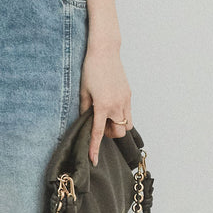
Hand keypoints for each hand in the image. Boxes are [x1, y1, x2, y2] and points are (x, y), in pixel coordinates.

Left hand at [79, 46, 131, 165]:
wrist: (105, 51)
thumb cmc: (91, 69)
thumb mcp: (83, 90)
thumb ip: (85, 108)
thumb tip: (86, 120)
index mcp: (103, 106)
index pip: (99, 133)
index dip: (95, 149)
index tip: (93, 160)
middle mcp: (117, 105)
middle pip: (119, 132)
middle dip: (110, 134)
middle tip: (100, 123)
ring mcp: (125, 100)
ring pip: (127, 125)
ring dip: (118, 126)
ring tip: (107, 116)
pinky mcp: (129, 94)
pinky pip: (129, 113)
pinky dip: (122, 116)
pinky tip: (113, 108)